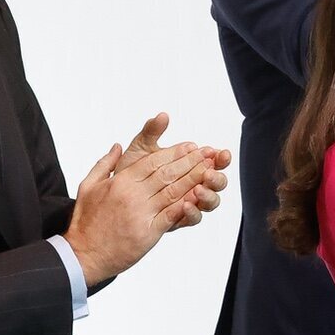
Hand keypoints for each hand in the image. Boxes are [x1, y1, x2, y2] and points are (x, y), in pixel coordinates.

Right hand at [62, 139, 224, 282]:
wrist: (82, 254)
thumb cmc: (85, 221)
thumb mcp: (88, 186)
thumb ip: (104, 164)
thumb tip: (117, 146)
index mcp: (120, 182)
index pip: (153, 161)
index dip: (174, 152)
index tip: (190, 146)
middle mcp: (132, 195)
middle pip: (168, 173)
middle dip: (191, 161)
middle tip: (208, 153)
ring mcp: (141, 213)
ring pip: (174, 191)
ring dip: (195, 179)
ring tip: (211, 169)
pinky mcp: (149, 232)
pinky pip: (173, 214)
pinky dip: (189, 203)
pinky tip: (201, 195)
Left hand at [118, 113, 231, 230]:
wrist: (113, 199)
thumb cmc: (130, 173)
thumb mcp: (140, 150)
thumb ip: (151, 133)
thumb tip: (162, 115)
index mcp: (191, 167)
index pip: (214, 161)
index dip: (220, 157)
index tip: (219, 152)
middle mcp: (195, 185)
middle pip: (218, 182)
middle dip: (217, 176)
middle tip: (209, 171)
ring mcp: (189, 202)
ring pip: (211, 202)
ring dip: (209, 194)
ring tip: (198, 188)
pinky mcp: (180, 218)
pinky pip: (194, 218)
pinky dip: (193, 212)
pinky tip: (186, 205)